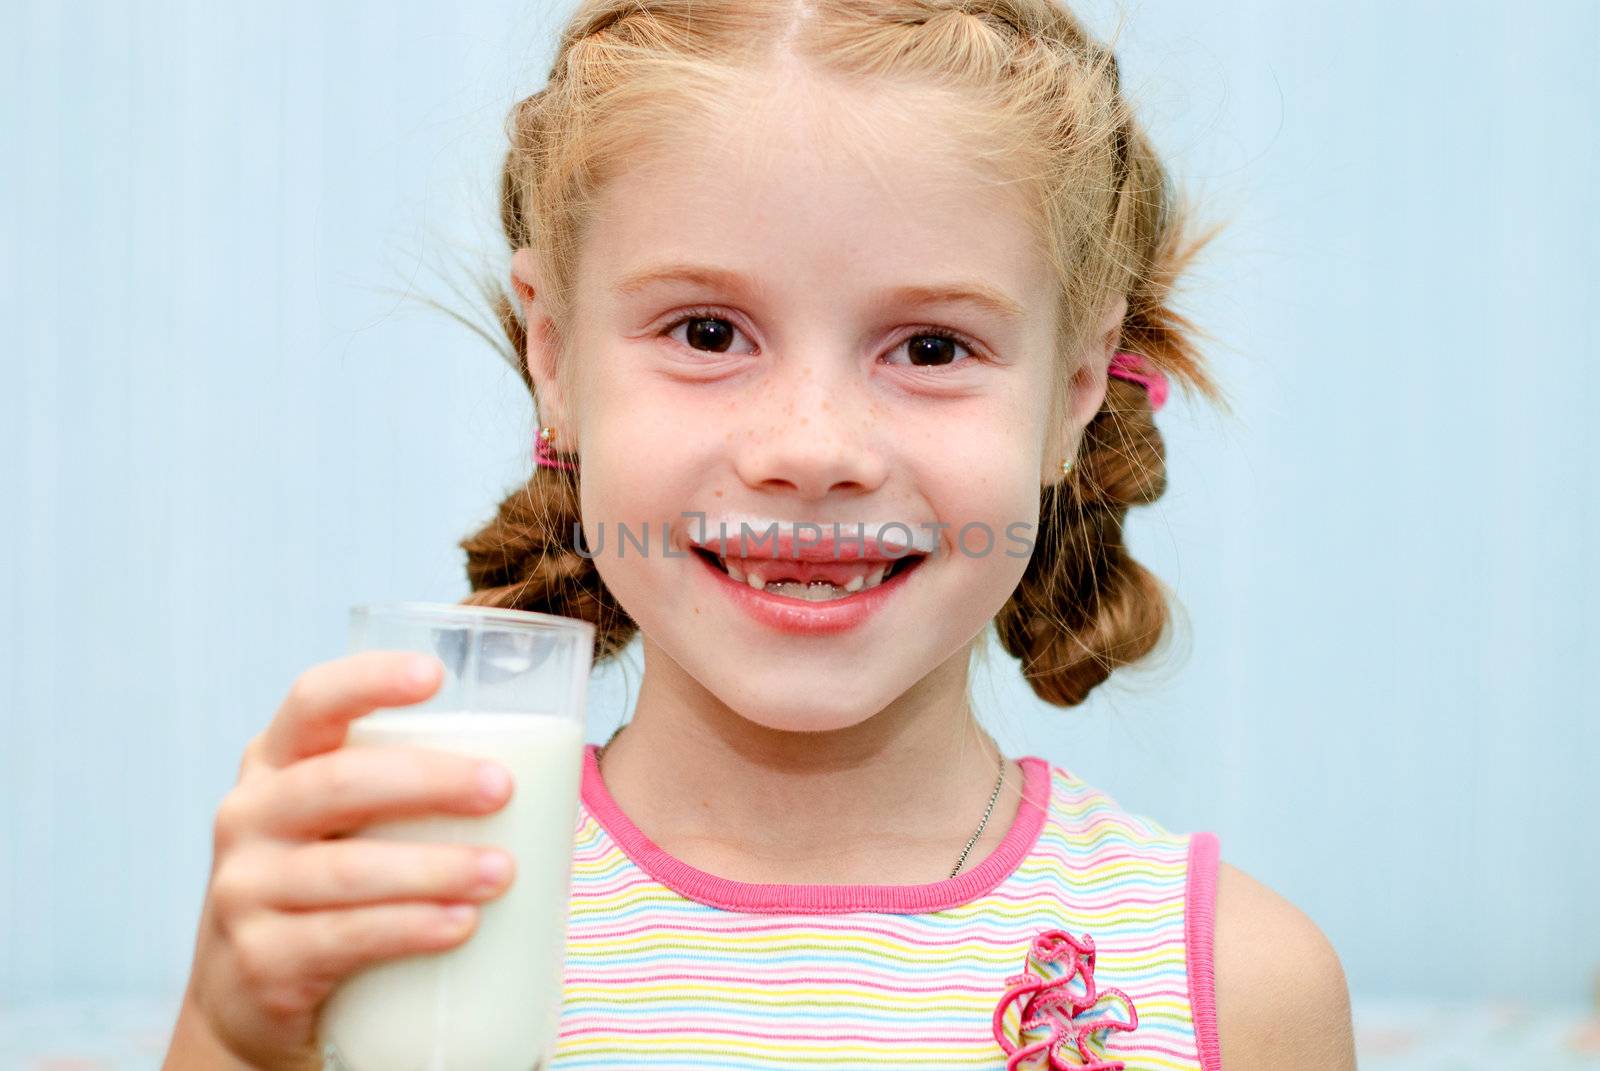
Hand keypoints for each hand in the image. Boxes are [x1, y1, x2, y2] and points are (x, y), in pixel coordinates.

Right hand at [183, 651, 516, 1070]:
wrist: (257, 992)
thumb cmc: (337, 880)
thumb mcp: (350, 819)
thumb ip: (410, 784)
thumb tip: (551, 762)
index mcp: (277, 761)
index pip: (313, 701)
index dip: (369, 681)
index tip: (437, 675)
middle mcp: (248, 816)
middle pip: (339, 783)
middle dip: (429, 781)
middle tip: (501, 788)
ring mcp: (244, 891)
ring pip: (346, 870)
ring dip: (435, 869)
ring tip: (502, 872)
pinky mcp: (259, 962)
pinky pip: (341, 939)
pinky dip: (409, 929)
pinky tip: (459, 925)